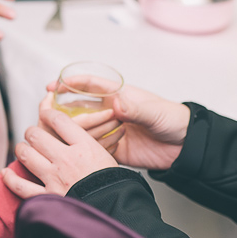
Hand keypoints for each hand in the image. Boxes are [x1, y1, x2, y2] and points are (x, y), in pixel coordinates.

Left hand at [1, 110, 119, 197]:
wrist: (116, 209)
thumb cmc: (113, 184)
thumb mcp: (106, 156)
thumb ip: (87, 142)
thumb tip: (72, 131)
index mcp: (84, 146)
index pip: (59, 120)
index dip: (48, 113)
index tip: (45, 113)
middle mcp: (66, 159)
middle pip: (37, 135)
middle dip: (31, 132)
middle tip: (32, 134)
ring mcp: (54, 178)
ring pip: (26, 155)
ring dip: (21, 149)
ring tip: (23, 149)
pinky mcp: (48, 197)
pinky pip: (21, 186)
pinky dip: (11, 179)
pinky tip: (7, 173)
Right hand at [39, 82, 189, 170]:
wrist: (185, 147)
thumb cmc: (173, 120)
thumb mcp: (155, 112)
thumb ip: (136, 109)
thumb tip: (118, 104)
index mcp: (118, 96)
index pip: (89, 86)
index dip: (69, 84)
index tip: (51, 87)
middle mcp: (110, 112)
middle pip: (79, 109)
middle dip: (65, 112)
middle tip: (52, 117)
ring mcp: (110, 130)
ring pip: (83, 130)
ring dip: (80, 133)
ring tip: (81, 138)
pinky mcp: (113, 150)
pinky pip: (94, 150)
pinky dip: (91, 151)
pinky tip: (94, 153)